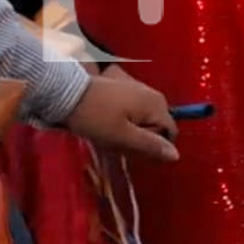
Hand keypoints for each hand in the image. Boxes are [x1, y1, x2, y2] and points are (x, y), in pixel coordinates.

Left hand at [64, 72, 179, 161]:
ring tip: (111, 133)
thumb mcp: (123, 137)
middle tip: (119, 142)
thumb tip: (176, 155)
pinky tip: (107, 122)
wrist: (67, 94)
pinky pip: (134, 111)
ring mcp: (138, 88)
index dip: (153, 146)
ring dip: (132, 131)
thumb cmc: (96, 117)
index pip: (169, 132)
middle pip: (158, 126)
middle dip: (142, 138)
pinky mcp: (125, 88)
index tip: (131, 148)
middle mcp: (152, 93)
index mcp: (155, 104)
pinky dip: (125, 120)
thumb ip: (150, 145)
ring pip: (144, 120)